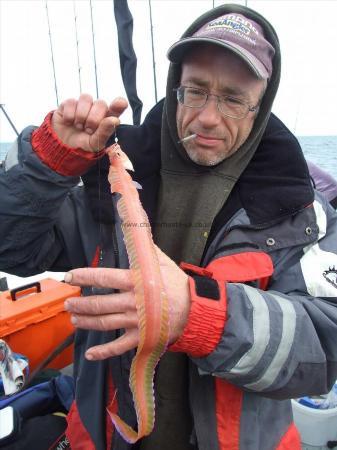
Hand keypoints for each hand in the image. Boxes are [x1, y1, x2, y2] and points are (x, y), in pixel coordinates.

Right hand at [51, 93, 127, 151]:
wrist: (63, 145)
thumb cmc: (84, 143)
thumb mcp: (95, 144)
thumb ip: (105, 133)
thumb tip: (115, 120)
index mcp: (108, 118)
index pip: (118, 106)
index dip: (119, 103)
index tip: (120, 104)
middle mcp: (97, 108)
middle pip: (101, 103)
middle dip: (93, 119)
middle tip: (88, 130)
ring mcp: (83, 104)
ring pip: (86, 98)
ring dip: (81, 115)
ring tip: (78, 126)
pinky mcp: (69, 103)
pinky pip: (71, 102)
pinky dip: (69, 116)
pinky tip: (68, 122)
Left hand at [63, 247, 190, 359]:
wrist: (195, 309)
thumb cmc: (177, 285)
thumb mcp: (163, 263)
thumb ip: (146, 250)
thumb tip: (135, 231)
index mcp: (136, 281)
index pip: (104, 277)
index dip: (84, 276)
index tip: (69, 277)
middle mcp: (132, 302)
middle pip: (100, 303)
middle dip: (80, 304)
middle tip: (67, 303)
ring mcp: (135, 322)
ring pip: (104, 323)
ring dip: (86, 322)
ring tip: (73, 319)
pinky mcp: (140, 338)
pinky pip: (119, 347)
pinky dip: (103, 352)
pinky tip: (90, 354)